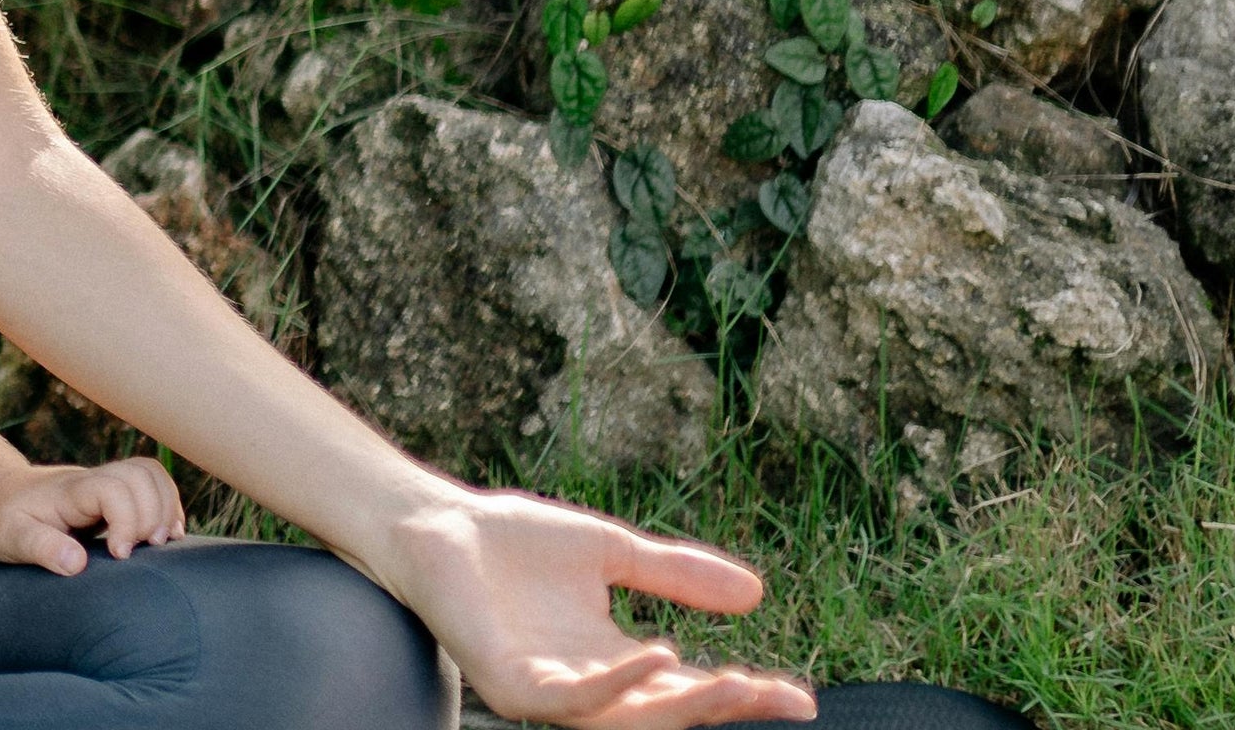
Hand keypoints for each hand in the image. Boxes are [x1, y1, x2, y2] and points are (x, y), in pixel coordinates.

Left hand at [0, 458, 184, 573]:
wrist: (1, 496)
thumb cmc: (5, 520)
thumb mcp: (10, 538)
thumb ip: (40, 548)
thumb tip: (76, 562)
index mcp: (69, 490)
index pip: (112, 488)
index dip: (126, 520)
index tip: (118, 555)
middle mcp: (93, 480)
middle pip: (141, 475)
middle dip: (153, 514)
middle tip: (144, 550)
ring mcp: (106, 483)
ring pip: (151, 474)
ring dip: (166, 507)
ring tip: (160, 543)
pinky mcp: (115, 494)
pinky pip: (152, 485)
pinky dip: (167, 506)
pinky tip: (166, 535)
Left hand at [373, 486, 817, 728]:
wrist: (433, 524)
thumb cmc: (513, 540)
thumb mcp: (612, 553)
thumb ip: (676, 575)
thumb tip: (757, 594)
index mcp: (612, 661)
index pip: (687, 691)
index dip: (743, 696)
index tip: (800, 698)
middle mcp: (586, 686)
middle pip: (668, 715)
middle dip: (725, 708)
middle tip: (781, 698)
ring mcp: (547, 693)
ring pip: (628, 719)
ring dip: (683, 705)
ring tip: (734, 683)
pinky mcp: (510, 686)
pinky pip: (571, 700)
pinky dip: (615, 683)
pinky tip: (654, 657)